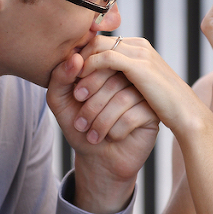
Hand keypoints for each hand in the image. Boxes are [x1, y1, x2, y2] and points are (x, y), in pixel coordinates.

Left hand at [47, 40, 158, 213]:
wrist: (98, 159)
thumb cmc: (81, 127)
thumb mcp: (61, 100)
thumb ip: (59, 77)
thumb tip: (75, 58)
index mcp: (107, 65)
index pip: (99, 53)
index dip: (85, 74)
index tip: (75, 96)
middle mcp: (127, 74)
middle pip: (112, 75)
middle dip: (92, 102)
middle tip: (79, 122)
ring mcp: (142, 92)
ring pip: (122, 97)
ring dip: (101, 120)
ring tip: (90, 134)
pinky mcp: (152, 112)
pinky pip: (133, 115)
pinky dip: (116, 129)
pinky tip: (111, 137)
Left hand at [77, 36, 212, 142]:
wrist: (186, 119)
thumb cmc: (161, 107)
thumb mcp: (132, 92)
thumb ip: (111, 77)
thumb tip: (76, 63)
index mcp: (136, 48)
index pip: (98, 42)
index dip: (80, 59)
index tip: (69, 82)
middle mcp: (138, 45)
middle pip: (95, 43)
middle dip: (78, 65)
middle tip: (70, 90)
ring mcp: (141, 53)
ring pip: (98, 52)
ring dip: (83, 76)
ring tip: (76, 100)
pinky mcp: (142, 65)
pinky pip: (107, 60)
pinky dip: (90, 74)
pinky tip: (83, 95)